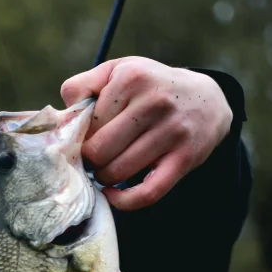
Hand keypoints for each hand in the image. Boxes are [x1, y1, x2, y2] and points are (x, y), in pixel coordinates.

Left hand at [60, 56, 233, 209]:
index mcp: (132, 78)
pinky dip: (124, 201)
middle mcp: (154, 103)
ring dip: (104, 178)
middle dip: (90, 161)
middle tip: (94, 159)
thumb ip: (84, 85)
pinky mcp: (185, 158)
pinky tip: (113, 194)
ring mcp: (172, 132)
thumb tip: (64, 114)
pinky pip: (147, 193)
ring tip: (107, 169)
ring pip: (118, 172)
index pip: (87, 124)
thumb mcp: (119, 71)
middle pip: (99, 151)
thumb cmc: (151, 87)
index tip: (86, 140)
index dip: (81, 138)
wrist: (208, 99)